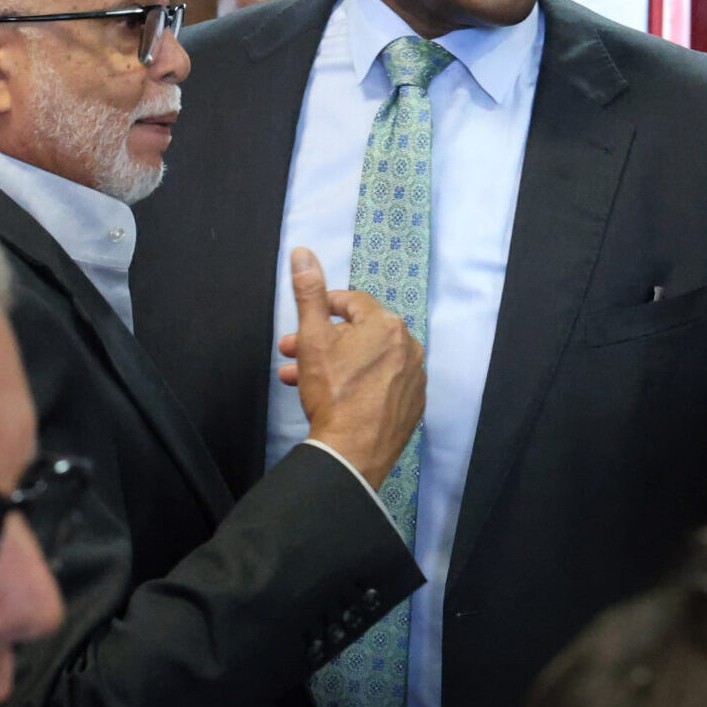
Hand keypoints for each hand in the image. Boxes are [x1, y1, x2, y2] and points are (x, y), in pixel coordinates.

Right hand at [277, 247, 424, 482]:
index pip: (353, 301)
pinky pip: (384, 384)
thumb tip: (303, 254)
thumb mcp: (313, 338)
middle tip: (294, 351)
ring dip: (336, 364)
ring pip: (368, 360)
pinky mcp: (412, 404)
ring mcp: (413, 378)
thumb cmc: (334, 395)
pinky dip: (361, 384)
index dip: (326, 305)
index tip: (311, 314)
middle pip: (359, 333)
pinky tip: (336, 395)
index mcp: (387, 325)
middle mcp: (408, 347)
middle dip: (322, 340)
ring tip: (301, 378)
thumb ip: (309, 293)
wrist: (351, 452)